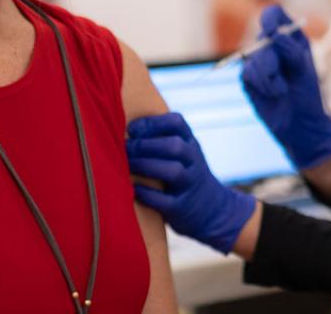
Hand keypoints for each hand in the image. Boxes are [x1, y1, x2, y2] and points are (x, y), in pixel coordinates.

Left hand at [126, 113, 256, 253]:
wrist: (212, 208)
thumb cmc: (183, 172)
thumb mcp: (182, 151)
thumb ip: (161, 138)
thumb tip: (119, 126)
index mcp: (190, 142)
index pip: (176, 122)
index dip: (152, 123)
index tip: (131, 129)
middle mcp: (194, 161)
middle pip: (175, 146)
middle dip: (145, 145)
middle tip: (125, 148)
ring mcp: (190, 185)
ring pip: (174, 171)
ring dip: (146, 166)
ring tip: (127, 166)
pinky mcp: (183, 208)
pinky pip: (166, 201)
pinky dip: (148, 194)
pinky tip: (133, 189)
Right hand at [241, 5, 330, 169]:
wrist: (298, 125)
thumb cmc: (307, 96)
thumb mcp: (304, 71)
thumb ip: (291, 51)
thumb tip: (275, 34)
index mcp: (290, 38)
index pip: (274, 16)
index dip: (270, 19)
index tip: (271, 32)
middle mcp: (273, 47)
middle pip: (261, 38)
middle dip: (270, 59)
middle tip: (280, 77)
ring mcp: (259, 61)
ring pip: (252, 58)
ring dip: (267, 77)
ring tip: (280, 90)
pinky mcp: (249, 77)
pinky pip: (246, 73)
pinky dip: (261, 85)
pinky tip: (272, 94)